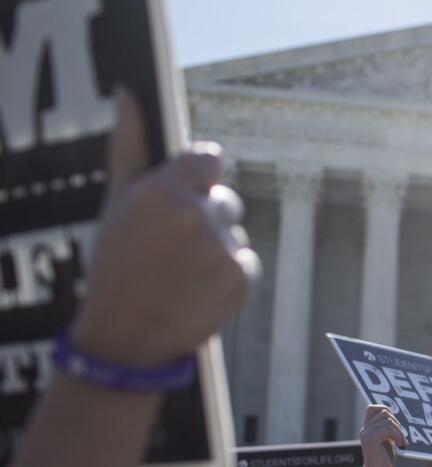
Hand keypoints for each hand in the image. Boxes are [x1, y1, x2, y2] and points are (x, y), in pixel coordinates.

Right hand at [72, 88, 258, 366]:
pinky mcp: (242, 280)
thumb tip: (128, 95)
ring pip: (235, 232)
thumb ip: (129, 146)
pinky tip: (199, 288)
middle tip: (173, 248)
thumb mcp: (115, 204)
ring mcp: (223, 249)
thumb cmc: (116, 265)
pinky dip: (230, 275)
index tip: (184, 197)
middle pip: (225, 198)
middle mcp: (198, 215)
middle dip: (206, 216)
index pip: (210, 158)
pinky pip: (247, 262)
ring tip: (182, 272)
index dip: (198, 179)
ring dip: (218, 247)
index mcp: (165, 190)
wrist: (126, 337)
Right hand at [359, 405, 406, 466]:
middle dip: (397, 423)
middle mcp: (365, 429)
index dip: (385, 410)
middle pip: (384, 412)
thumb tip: (395, 419)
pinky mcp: (372, 438)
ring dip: (399, 431)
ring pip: (388, 420)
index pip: (372, 408)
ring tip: (402, 443)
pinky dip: (398, 435)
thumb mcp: (386, 442)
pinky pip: (389, 428)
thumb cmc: (383, 461)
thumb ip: (387, 431)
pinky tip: (400, 445)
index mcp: (367, 429)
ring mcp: (367, 433)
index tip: (395, 425)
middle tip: (402, 437)